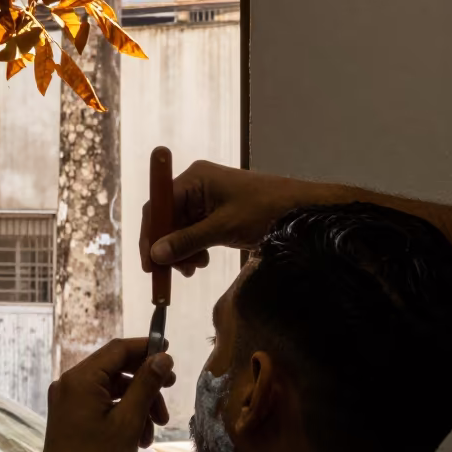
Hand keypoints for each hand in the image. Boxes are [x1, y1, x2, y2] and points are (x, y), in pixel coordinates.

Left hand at [36, 339, 175, 451]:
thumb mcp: (129, 421)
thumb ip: (146, 385)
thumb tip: (162, 357)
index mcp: (80, 379)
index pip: (118, 349)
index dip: (146, 347)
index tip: (169, 352)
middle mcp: (69, 384)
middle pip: (115, 369)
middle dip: (145, 382)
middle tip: (170, 391)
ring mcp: (67, 400)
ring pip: (112, 389)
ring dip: (138, 403)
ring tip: (155, 428)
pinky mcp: (69, 416)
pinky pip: (101, 404)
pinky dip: (123, 414)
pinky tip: (139, 438)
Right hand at [139, 160, 321, 276]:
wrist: (303, 210)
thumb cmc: (266, 209)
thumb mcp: (224, 227)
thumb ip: (188, 241)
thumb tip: (156, 255)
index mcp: (194, 179)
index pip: (158, 206)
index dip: (150, 235)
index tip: (149, 263)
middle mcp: (195, 186)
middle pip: (166, 219)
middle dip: (167, 247)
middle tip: (170, 273)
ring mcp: (205, 200)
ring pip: (178, 229)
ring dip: (181, 251)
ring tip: (191, 269)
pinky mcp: (215, 214)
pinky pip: (193, 232)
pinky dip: (192, 249)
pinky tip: (199, 262)